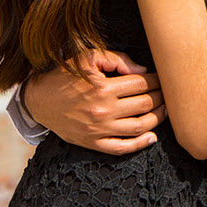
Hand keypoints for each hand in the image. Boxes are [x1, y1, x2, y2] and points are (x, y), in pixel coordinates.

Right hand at [24, 43, 159, 153]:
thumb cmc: (64, 76)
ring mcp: (99, 129)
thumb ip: (117, 60)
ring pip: (140, 126)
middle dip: (161, 97)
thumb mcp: (87, 58)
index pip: (142, 84)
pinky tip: (151, 136)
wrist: (39, 99)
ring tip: (164, 110)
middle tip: (168, 93)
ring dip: (158, 118)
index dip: (157, 80)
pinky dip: (140, 144)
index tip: (163, 78)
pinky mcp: (94, 143)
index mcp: (102, 87)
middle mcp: (103, 110)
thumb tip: (143, 70)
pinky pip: (123, 148)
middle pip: (145, 104)